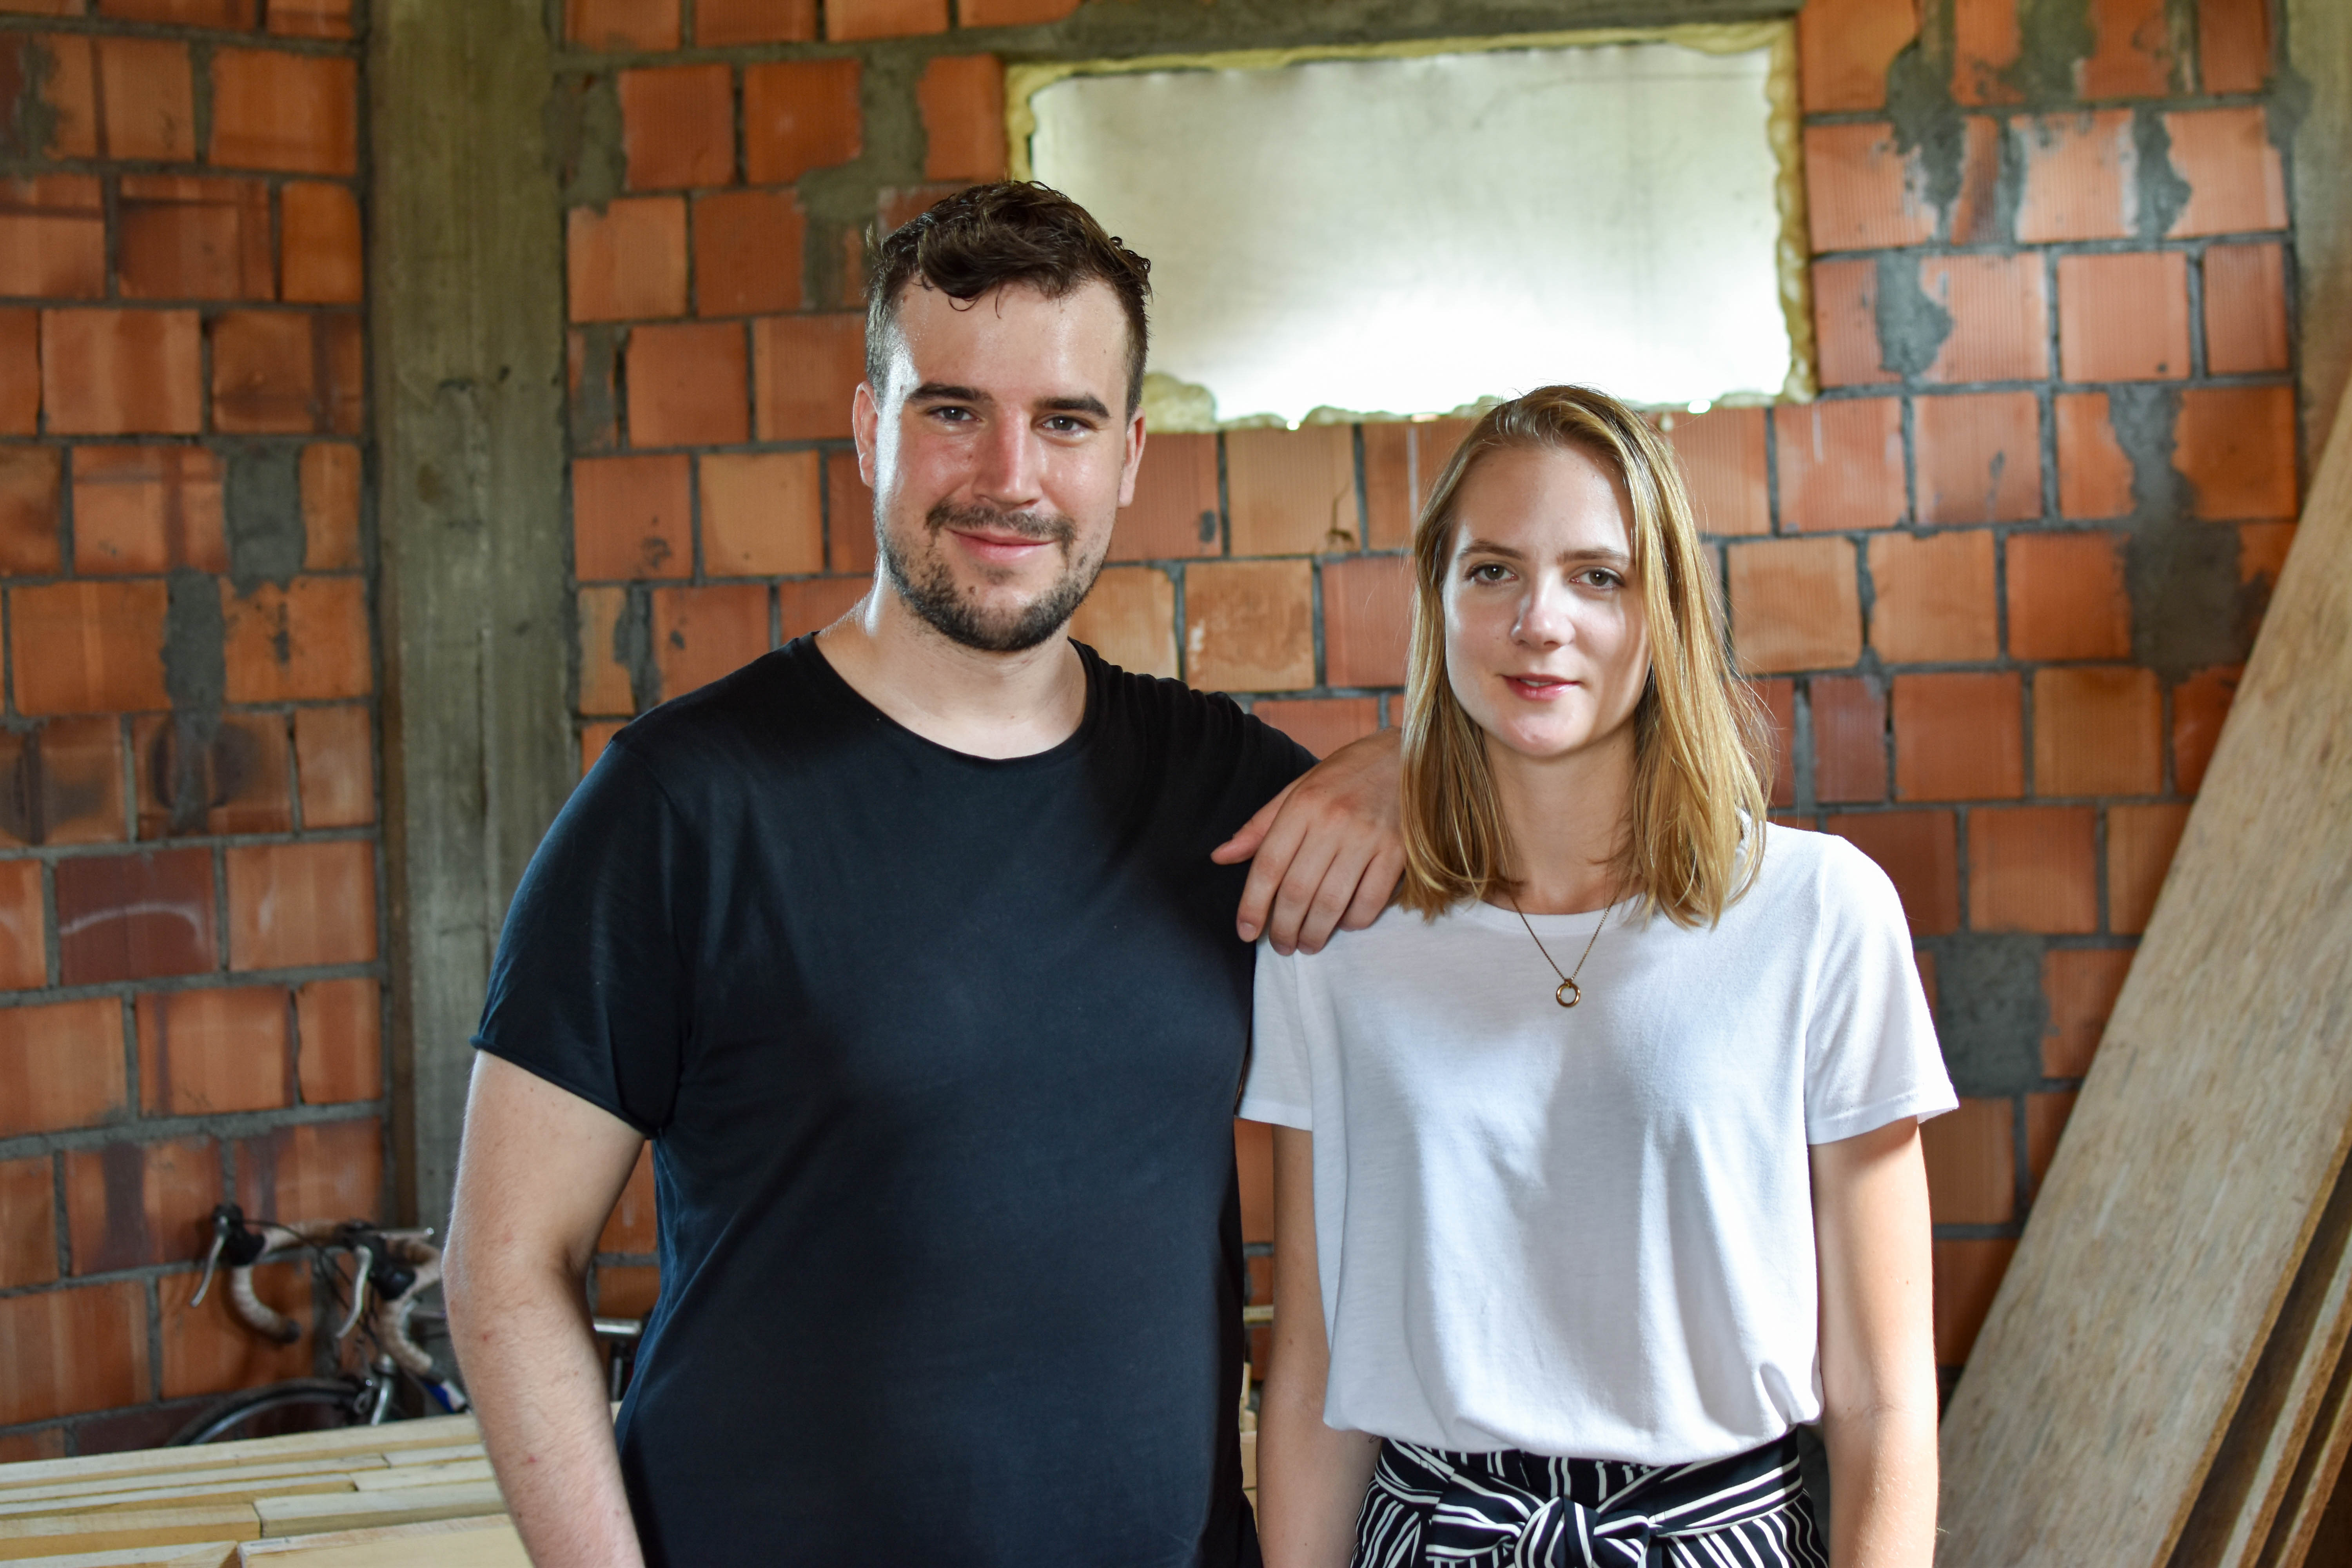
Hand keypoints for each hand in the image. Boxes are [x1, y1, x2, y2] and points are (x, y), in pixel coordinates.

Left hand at [1213, 728, 1404, 953]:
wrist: (1409, 756)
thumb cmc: (1347, 774)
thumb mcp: (1298, 789)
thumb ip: (1260, 826)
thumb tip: (1221, 856)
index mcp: (1303, 804)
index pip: (1268, 865)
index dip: (1252, 905)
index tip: (1245, 932)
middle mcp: (1333, 821)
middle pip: (1297, 891)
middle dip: (1282, 929)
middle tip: (1280, 946)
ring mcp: (1368, 838)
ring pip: (1331, 903)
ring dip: (1314, 933)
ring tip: (1306, 944)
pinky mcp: (1398, 852)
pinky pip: (1370, 902)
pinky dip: (1353, 922)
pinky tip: (1343, 924)